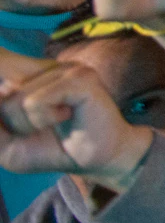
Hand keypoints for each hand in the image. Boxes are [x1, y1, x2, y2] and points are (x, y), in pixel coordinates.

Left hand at [0, 48, 152, 191]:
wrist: (97, 160)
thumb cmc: (53, 150)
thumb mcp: (7, 143)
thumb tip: (1, 92)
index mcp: (33, 74)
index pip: (1, 62)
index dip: (0, 69)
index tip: (8, 93)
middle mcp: (48, 66)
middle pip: (2, 87)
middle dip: (11, 121)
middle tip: (39, 126)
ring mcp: (65, 69)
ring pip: (15, 97)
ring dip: (26, 124)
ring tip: (55, 123)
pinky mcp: (79, 79)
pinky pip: (35, 101)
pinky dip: (42, 119)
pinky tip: (66, 117)